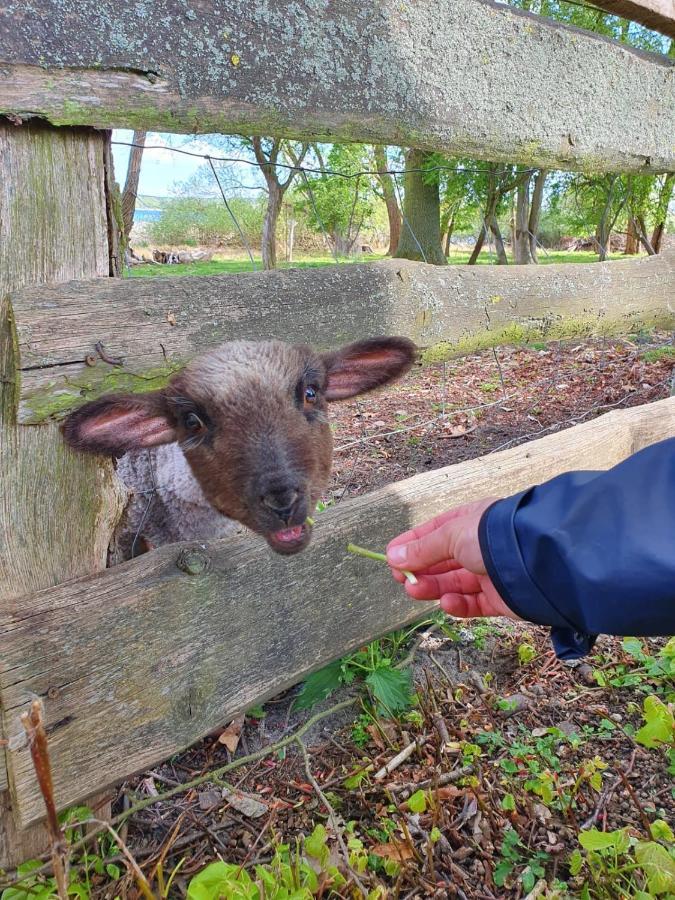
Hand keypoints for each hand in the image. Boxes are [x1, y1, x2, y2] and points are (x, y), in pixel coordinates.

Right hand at [386, 499, 519, 619]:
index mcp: (471, 522)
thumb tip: (392, 556)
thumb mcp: (451, 535)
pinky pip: (472, 603)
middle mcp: (480, 547)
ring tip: (414, 592)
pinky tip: (445, 602)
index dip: (412, 544)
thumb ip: (423, 548)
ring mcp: (490, 573)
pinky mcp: (498, 598)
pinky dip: (457, 604)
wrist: (534, 560)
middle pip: (442, 561)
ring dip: (433, 587)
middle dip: (420, 569)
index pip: (435, 532)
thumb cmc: (491, 536)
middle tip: (399, 579)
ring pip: (454, 583)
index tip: (390, 557)